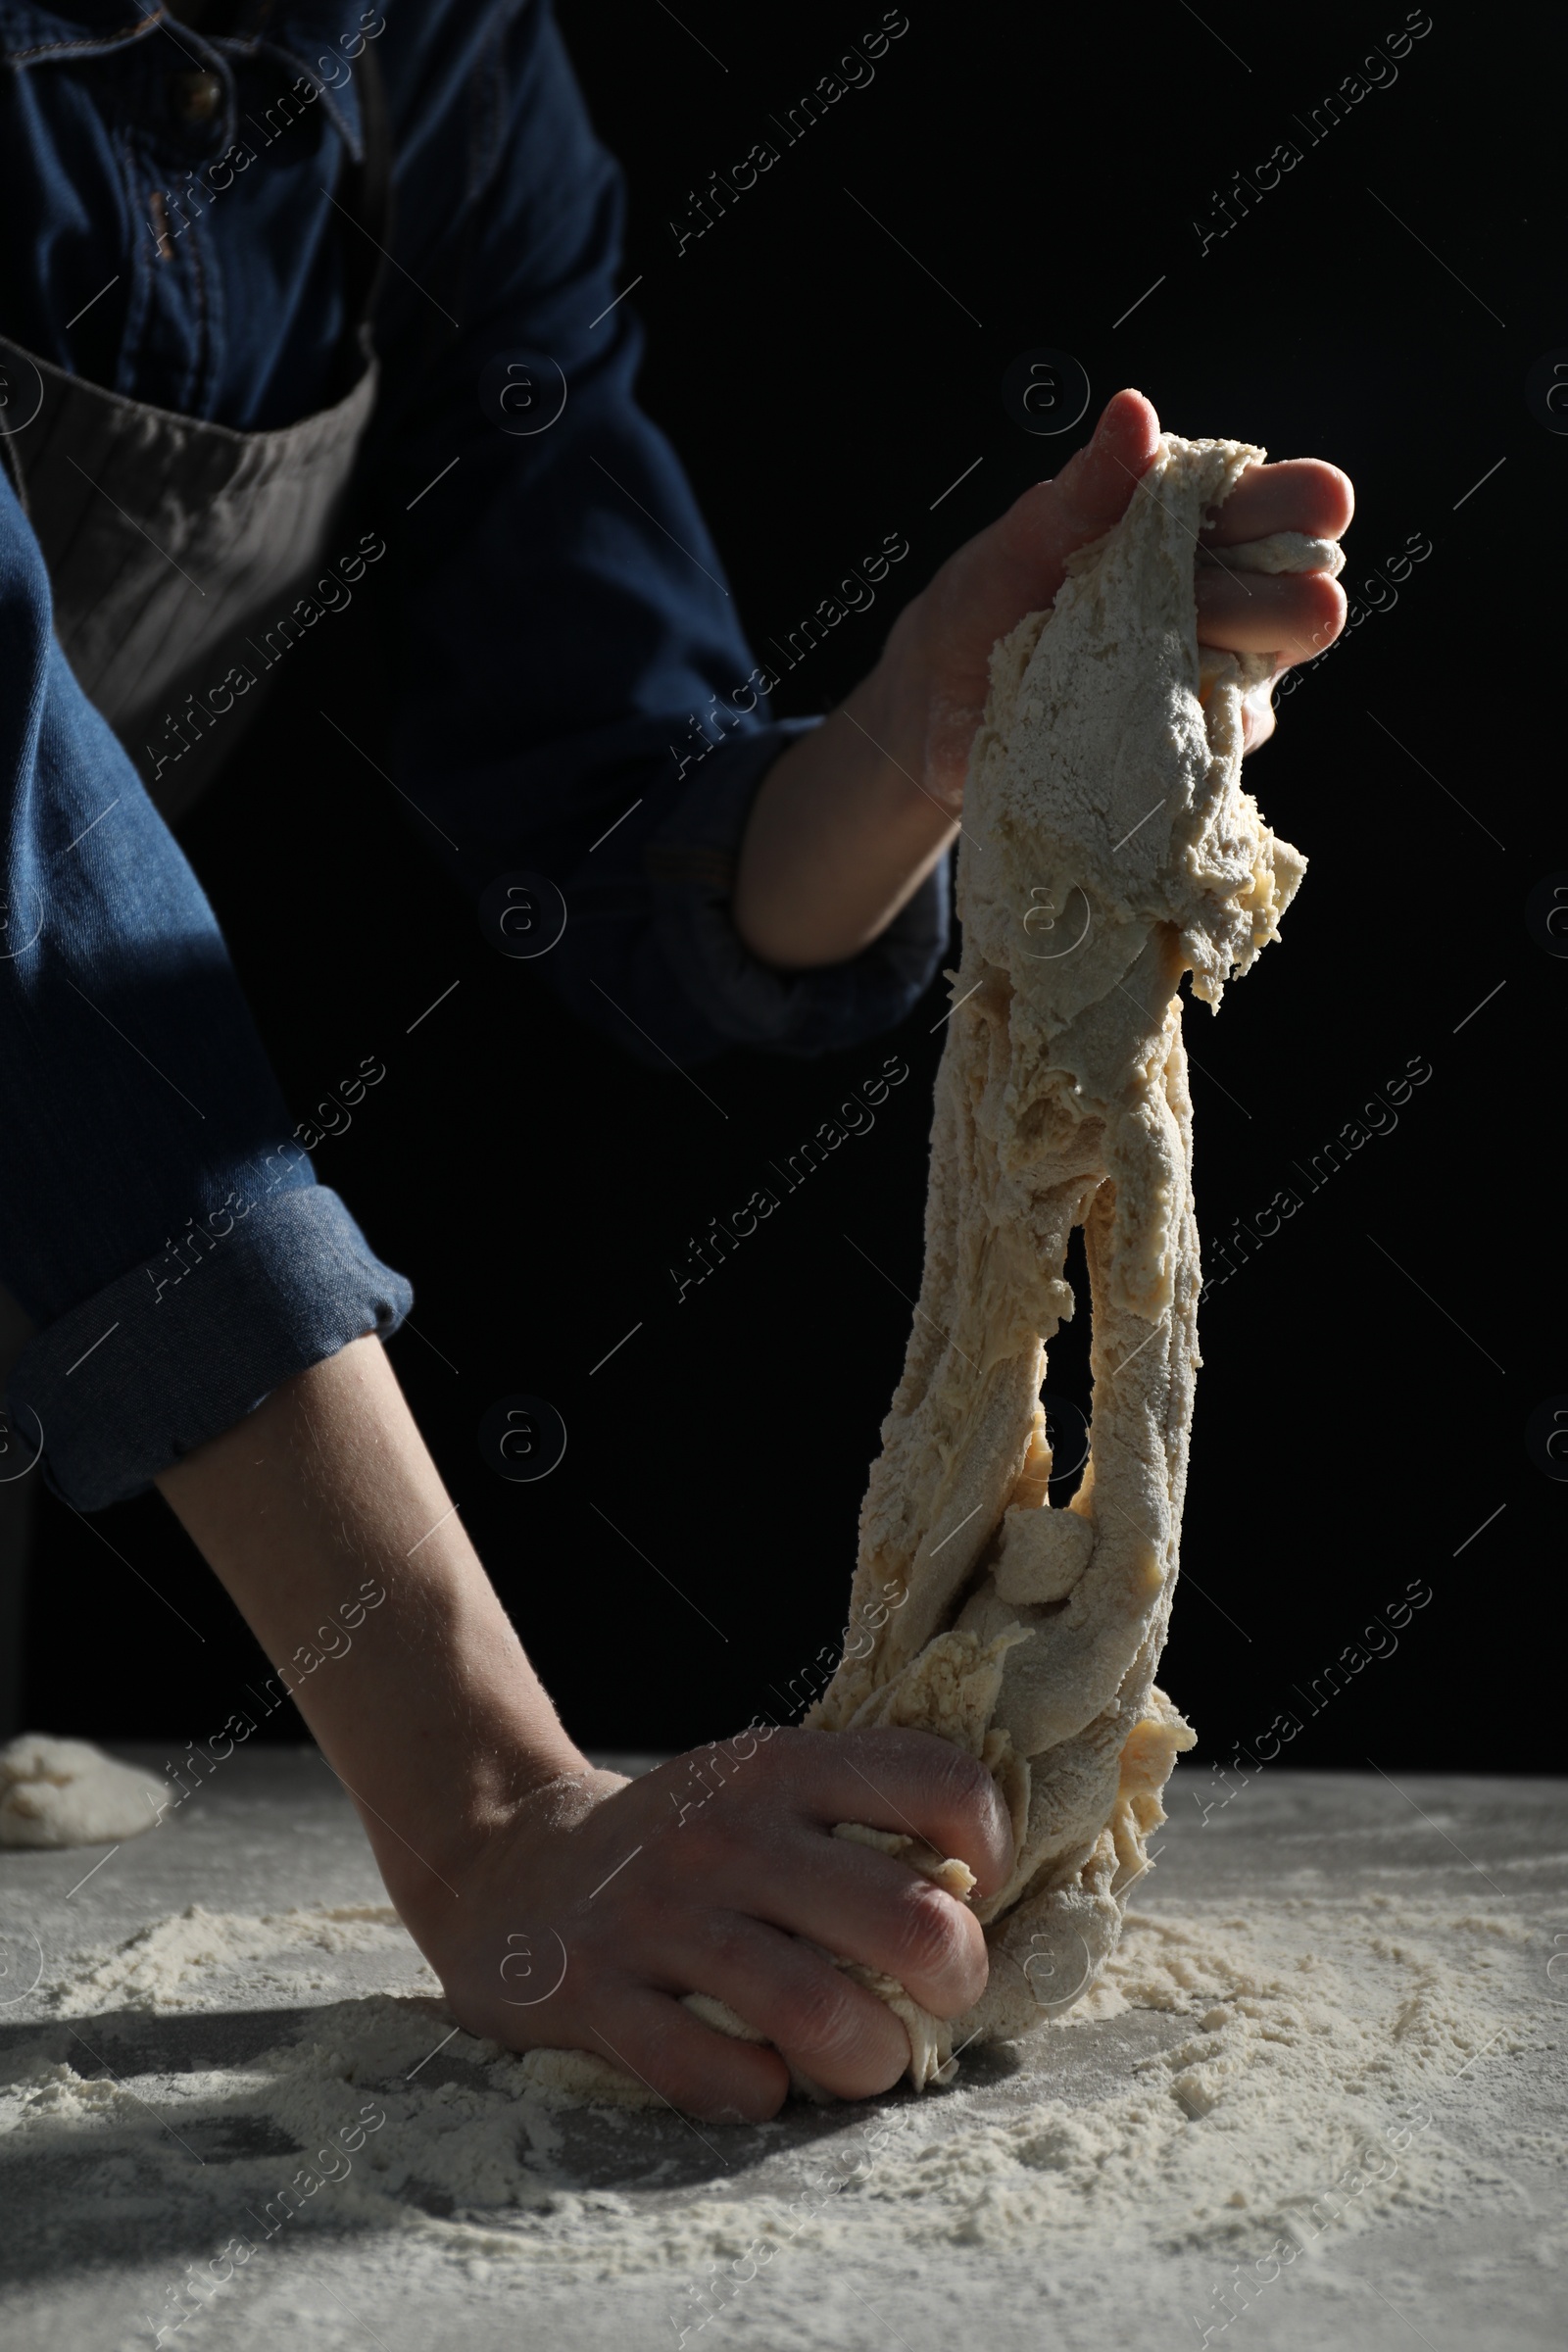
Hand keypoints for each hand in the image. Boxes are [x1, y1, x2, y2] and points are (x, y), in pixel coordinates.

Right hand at [396, 1725, 1013, 2122]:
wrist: (512, 1870)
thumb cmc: (688, 1847)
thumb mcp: (766, 1790)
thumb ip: (865, 1817)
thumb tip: (993, 1887)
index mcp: (782, 1767)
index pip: (940, 1781)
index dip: (991, 1846)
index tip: (976, 1889)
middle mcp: (727, 1833)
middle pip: (905, 1919)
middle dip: (955, 1981)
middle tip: (938, 2000)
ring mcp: (659, 1917)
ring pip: (821, 2014)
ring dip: (869, 2060)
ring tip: (865, 2059)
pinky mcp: (598, 1998)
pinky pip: (719, 2077)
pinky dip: (763, 2095)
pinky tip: (762, 2078)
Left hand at [888, 385, 1353, 802]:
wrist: (940, 700)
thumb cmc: (989, 601)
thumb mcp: (1028, 537)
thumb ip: (1089, 483)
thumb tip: (1134, 411)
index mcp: (1195, 527)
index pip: (1290, 504)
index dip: (1302, 502)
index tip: (1301, 508)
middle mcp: (1224, 596)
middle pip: (1304, 595)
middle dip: (1273, 595)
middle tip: (1199, 600)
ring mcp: (1214, 672)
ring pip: (1269, 666)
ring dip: (1226, 656)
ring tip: (1153, 653)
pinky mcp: (1190, 740)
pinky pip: (1223, 735)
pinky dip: (1189, 723)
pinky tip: (1140, 715)